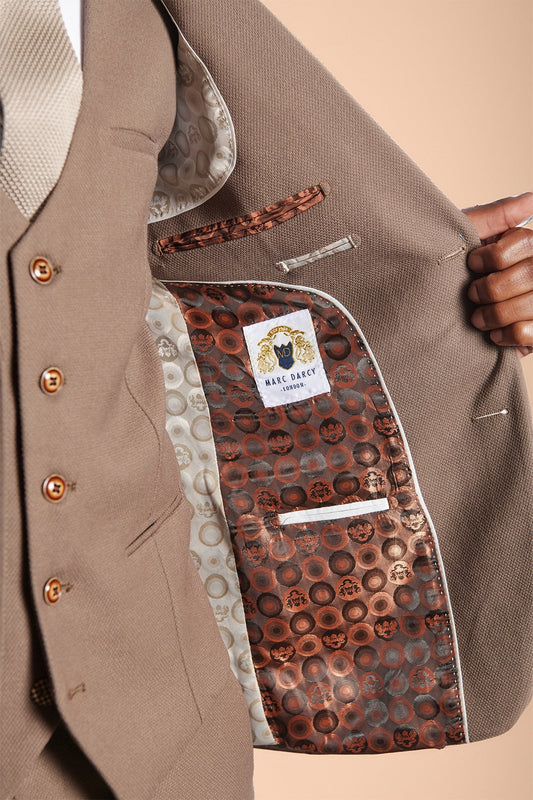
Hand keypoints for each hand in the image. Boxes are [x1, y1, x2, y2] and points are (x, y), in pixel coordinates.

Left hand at [463, 192, 532, 356]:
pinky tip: (493, 335)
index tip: (471, 264)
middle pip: (531, 274)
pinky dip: (509, 335)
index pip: (527, 243)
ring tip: (477, 318)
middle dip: (494, 288)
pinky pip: (532, 333)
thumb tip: (530, 199)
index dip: (497, 255)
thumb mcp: (463, 236)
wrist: (426, 308)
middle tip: (471, 295)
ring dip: (498, 313)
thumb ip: (495, 216)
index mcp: (524, 247)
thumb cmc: (447, 267)